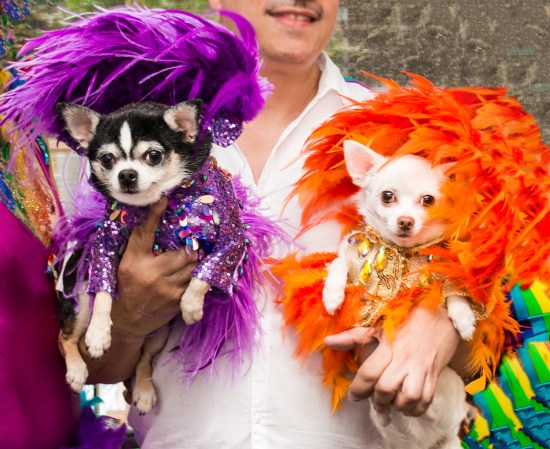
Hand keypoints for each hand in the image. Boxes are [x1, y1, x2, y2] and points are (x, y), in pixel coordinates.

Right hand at [114, 196, 197, 336]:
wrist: (129, 319)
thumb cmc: (127, 284)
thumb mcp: (128, 260)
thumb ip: (141, 238)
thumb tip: (156, 209)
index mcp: (135, 263)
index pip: (146, 233)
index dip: (156, 215)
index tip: (164, 199)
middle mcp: (153, 276)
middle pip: (184, 252)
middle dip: (191, 245)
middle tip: (195, 237)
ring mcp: (168, 291)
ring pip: (193, 267)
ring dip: (197, 259)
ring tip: (198, 251)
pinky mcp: (179, 302)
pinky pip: (195, 282)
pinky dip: (197, 274)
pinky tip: (195, 268)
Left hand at [325, 305, 459, 416]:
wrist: (442, 313)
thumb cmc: (407, 318)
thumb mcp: (379, 324)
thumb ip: (353, 336)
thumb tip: (328, 342)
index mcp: (389, 345)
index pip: (369, 373)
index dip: (358, 389)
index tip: (353, 397)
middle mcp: (405, 358)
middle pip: (387, 388)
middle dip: (378, 400)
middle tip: (374, 402)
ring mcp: (422, 367)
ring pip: (409, 397)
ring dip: (398, 406)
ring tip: (392, 404)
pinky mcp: (436, 374)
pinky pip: (427, 399)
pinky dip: (417, 408)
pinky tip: (408, 406)